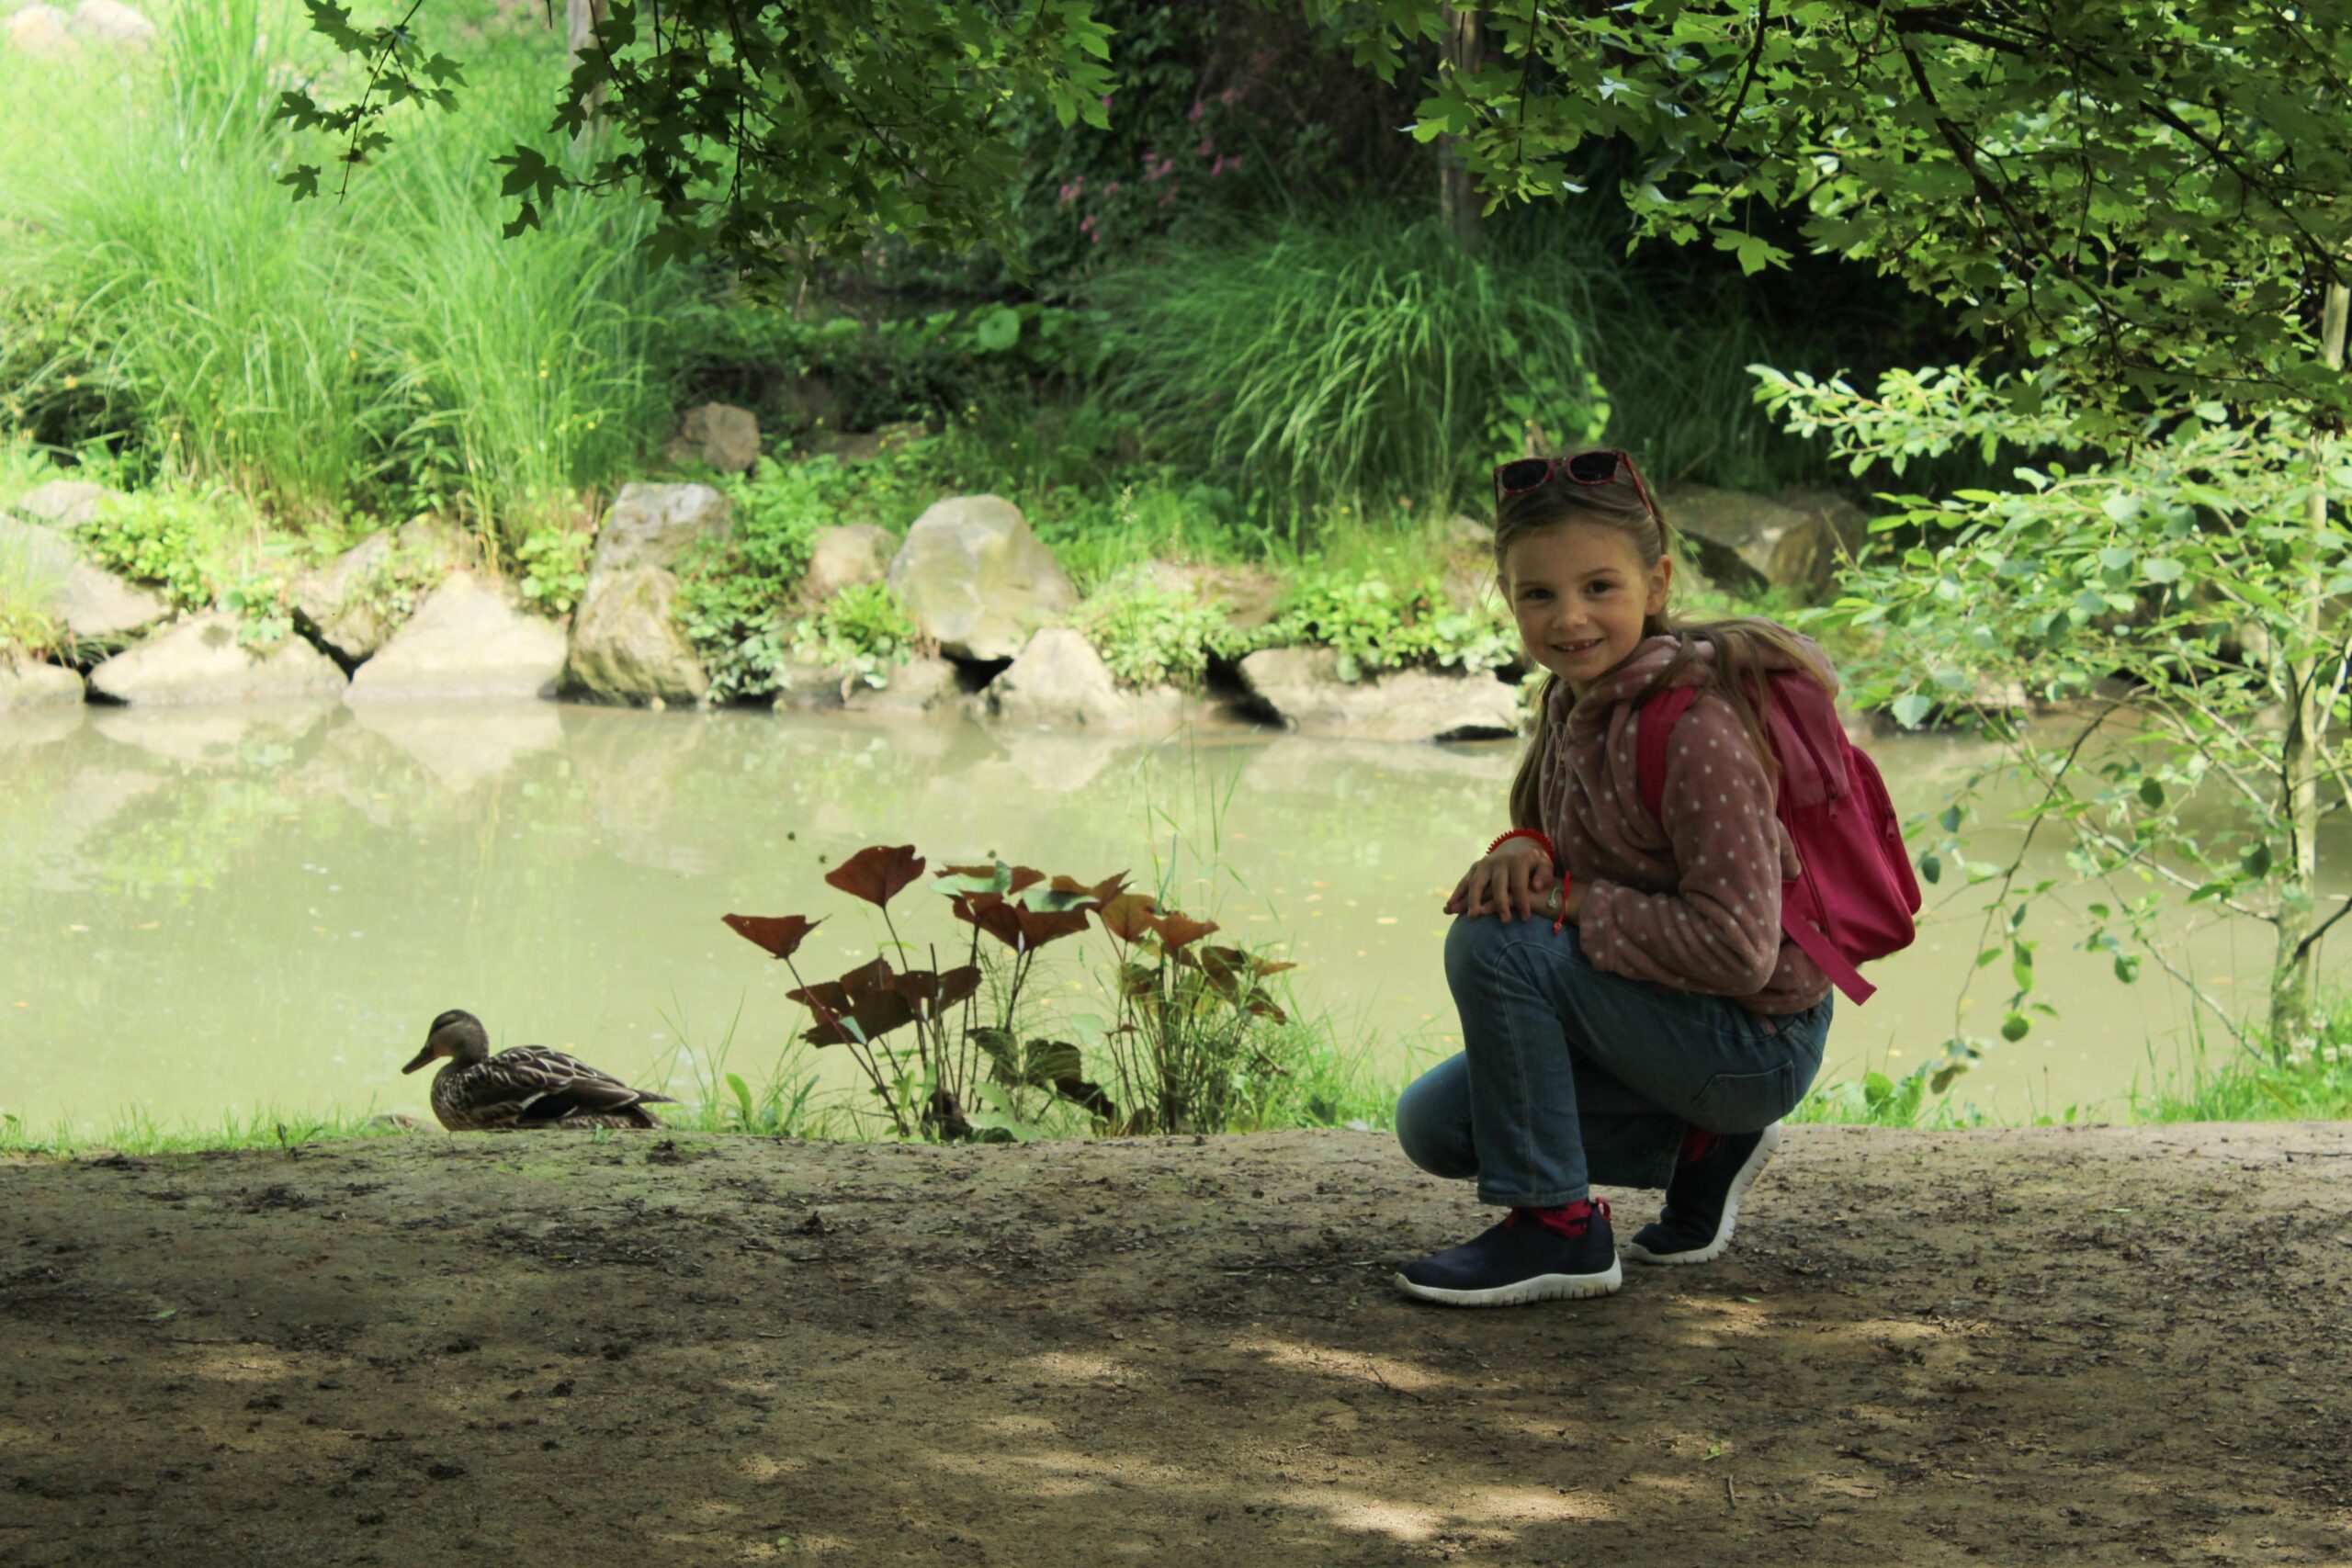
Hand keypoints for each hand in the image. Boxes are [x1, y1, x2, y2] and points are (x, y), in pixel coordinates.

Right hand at [1442, 839, 1556, 922]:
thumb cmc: (1533, 863)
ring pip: (1477, 882)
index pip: (1519, 883)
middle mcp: (1498, 862)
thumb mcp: (1544, 863)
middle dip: (1500, 903)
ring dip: (1473, 899)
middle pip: (1498, 884)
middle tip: (1504, 921)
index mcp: (1517, 861)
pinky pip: (1464, 882)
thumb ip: (1544, 874)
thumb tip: (1535, 887)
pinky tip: (1449, 908)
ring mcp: (1484, 864)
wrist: (1516, 846)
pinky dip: (1457, 895)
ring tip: (1472, 916)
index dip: (1523, 901)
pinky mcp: (1475, 868)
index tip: (1526, 918)